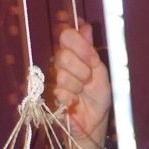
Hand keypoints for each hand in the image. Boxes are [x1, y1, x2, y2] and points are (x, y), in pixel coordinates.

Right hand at [49, 22, 112, 148]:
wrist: (94, 122)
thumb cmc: (97, 96)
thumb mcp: (100, 71)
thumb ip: (91, 49)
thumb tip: (85, 26)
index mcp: (71, 52)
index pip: (66, 34)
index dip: (79, 44)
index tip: (92, 59)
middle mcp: (59, 62)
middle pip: (63, 54)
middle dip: (82, 69)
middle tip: (88, 79)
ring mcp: (52, 79)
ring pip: (61, 74)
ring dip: (77, 86)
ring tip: (81, 93)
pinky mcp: (49, 96)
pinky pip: (59, 91)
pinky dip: (71, 98)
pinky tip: (75, 103)